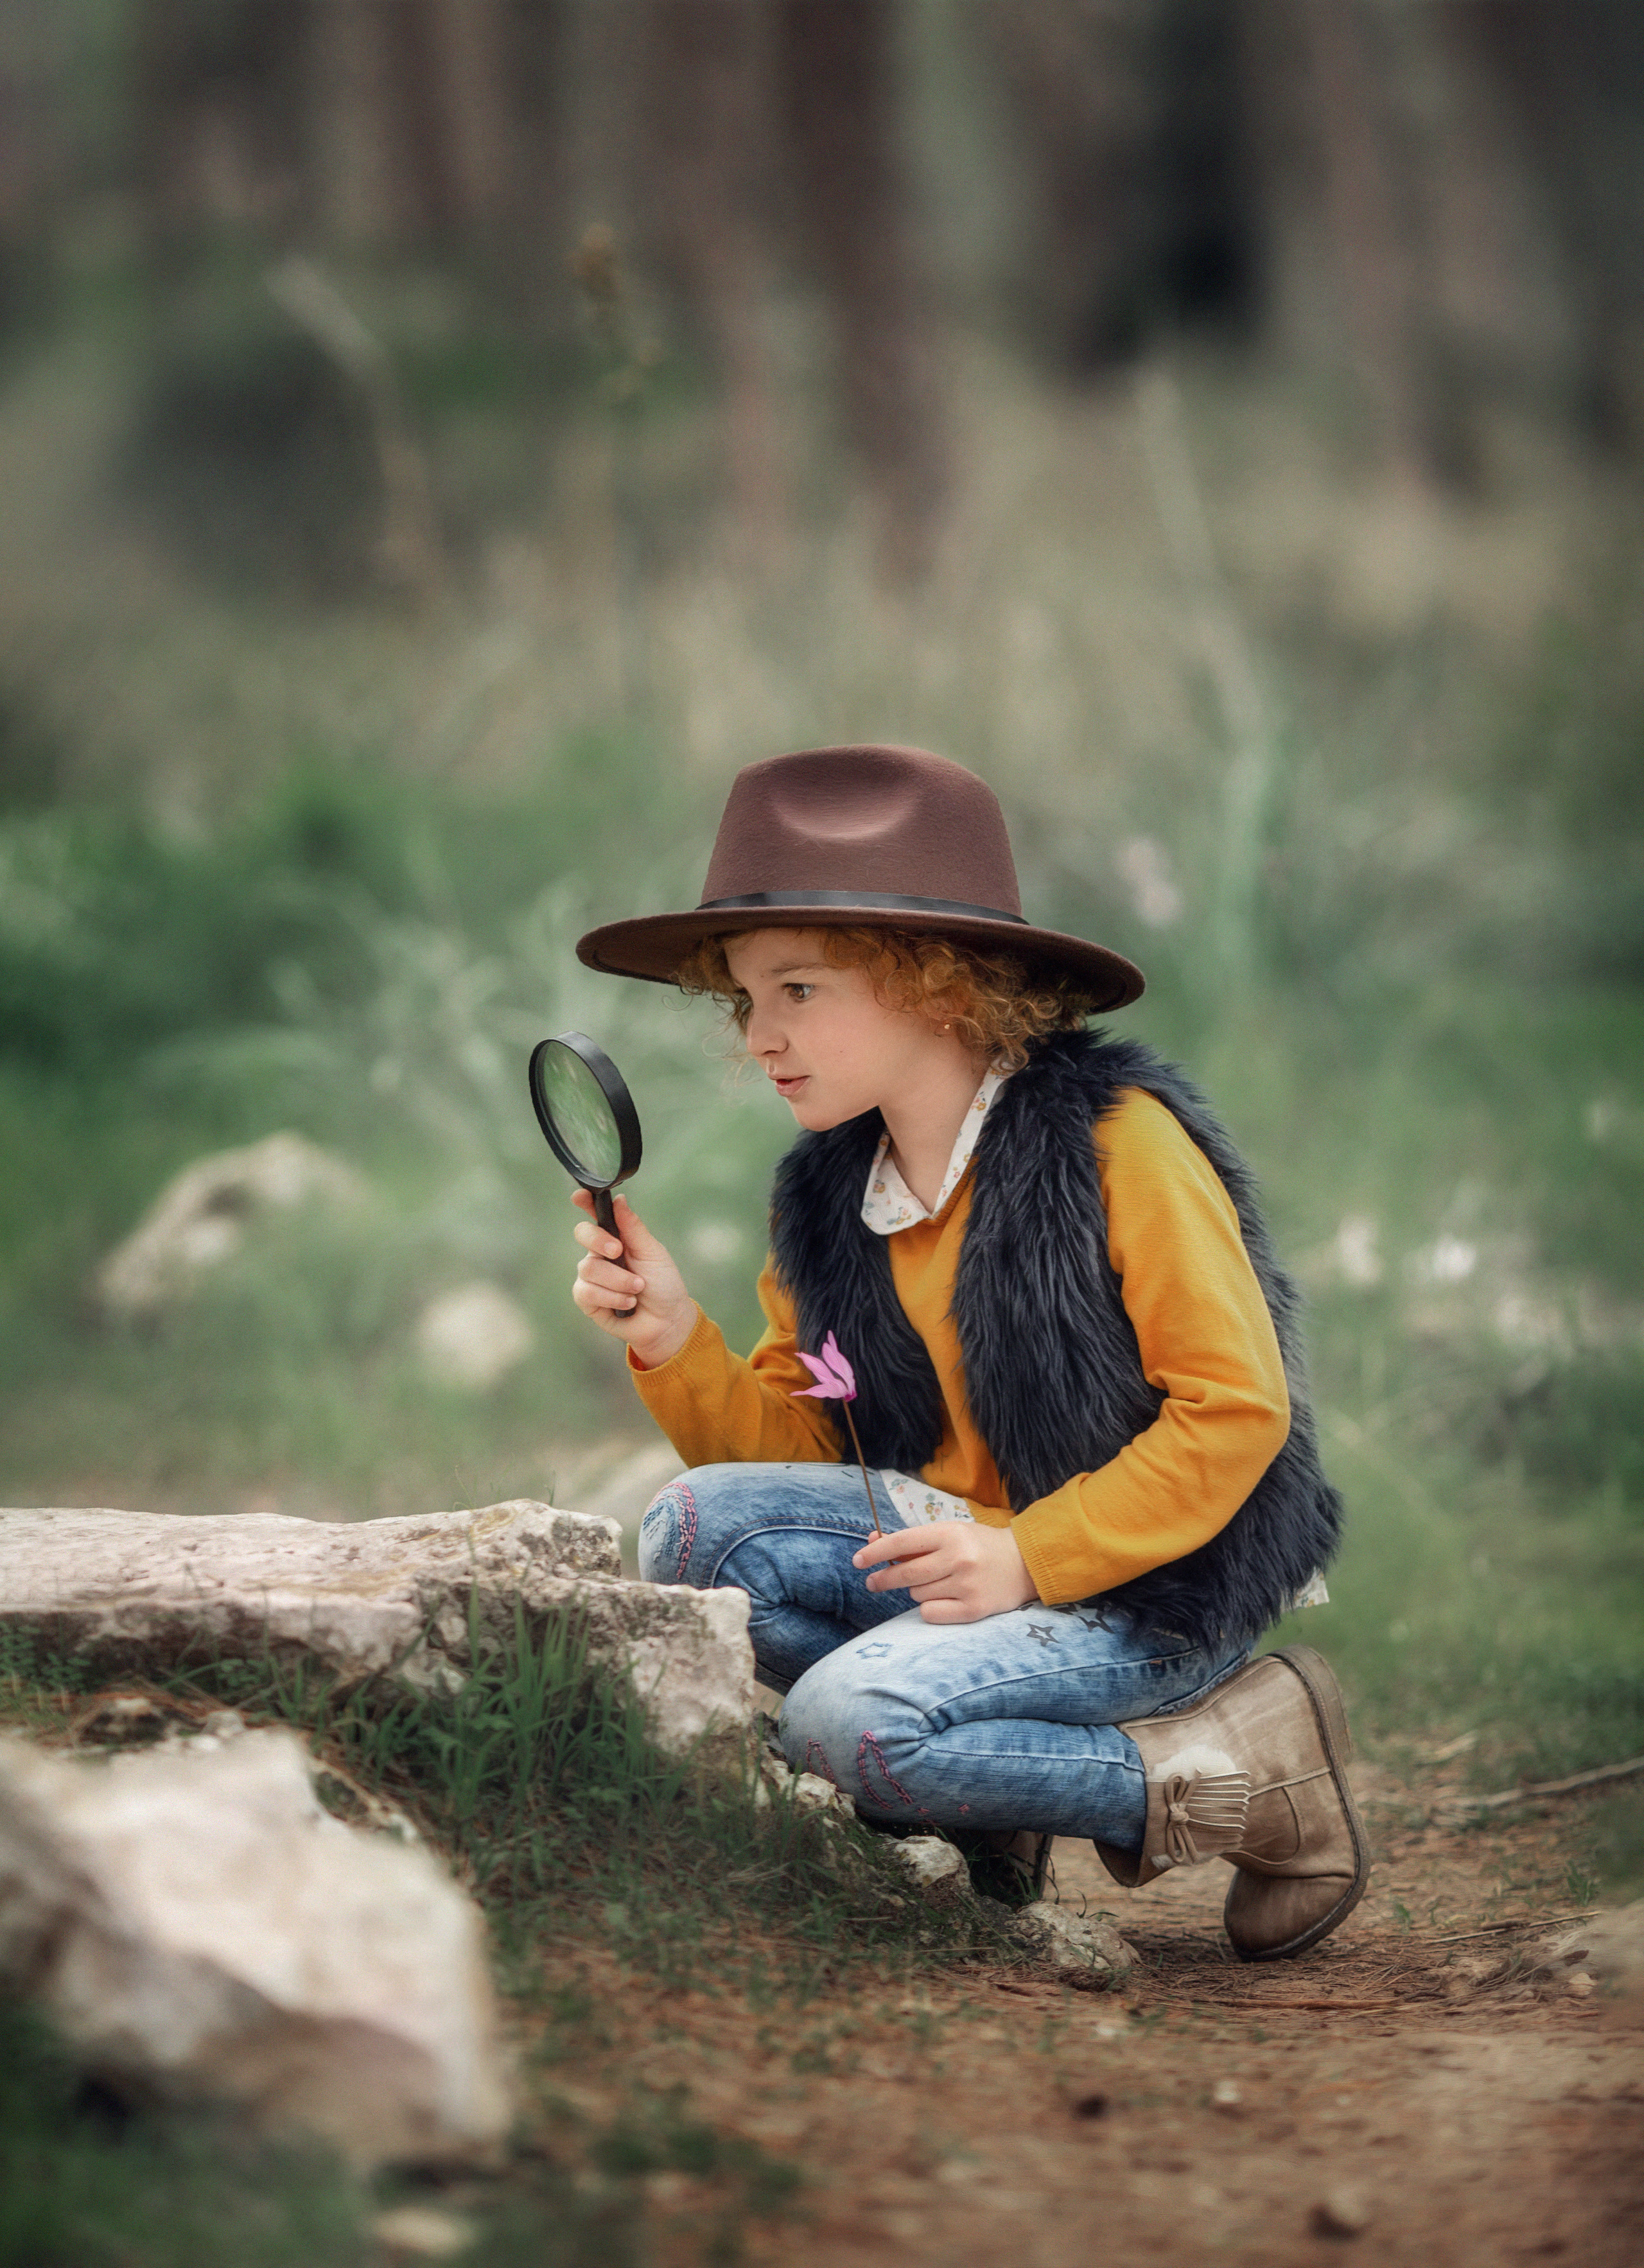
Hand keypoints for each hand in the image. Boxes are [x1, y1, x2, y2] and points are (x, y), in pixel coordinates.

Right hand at [571, 1190, 697, 1368]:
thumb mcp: (653, 1252)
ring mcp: (592, 1277)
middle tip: (619, 1252)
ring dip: (618, 1280)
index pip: (596, 1215)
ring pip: (588, 1268)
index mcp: (617, 1237)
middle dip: (599, 1241)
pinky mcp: (588, 1300)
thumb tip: (619, 1199)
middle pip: (582, 1234)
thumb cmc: (664, 1284)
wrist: (667, 1321)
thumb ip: (633, 1227)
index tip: (579, 1196)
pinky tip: (627, 1303)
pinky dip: (612, 1297)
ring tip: (637, 1289)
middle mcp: (600, 1254)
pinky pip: (587, 1292)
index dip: (584, 1203)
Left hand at [852, 1520, 1038, 1623]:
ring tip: (936, 1583)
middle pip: (905, 1573)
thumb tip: (873, 1541)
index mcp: (950, 1533)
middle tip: (872, 1583)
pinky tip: (942, 1600)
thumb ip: (914, 1540)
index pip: (902, 1543)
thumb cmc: (979, 1545)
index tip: (857, 1561)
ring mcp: (967, 1585)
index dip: (875, 1553)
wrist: (1025, 1563)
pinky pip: (931, 1614)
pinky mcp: (974, 1610)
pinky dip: (929, 1608)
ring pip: (917, 1595)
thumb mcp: (950, 1532)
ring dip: (917, 1591)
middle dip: (882, 1579)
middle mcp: (958, 1558)